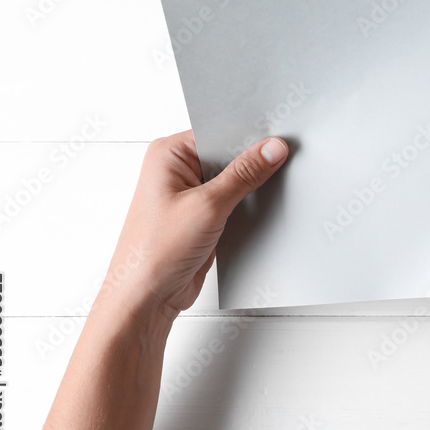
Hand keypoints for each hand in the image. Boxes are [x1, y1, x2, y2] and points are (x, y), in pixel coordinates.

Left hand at [102, 130, 287, 322]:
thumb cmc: (155, 252)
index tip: (279, 140)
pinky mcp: (202, 217)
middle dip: (254, 163)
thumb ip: (244, 174)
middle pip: (228, 154)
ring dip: (252, 188)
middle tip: (283, 164)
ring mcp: (190, 195)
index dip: (250, 135)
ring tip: (271, 190)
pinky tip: (262, 210)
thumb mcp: (208, 205)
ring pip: (234, 180)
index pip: (219, 131)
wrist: (146, 298)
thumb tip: (271, 149)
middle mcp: (177, 171)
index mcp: (168, 154)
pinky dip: (248, 206)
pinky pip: (234, 202)